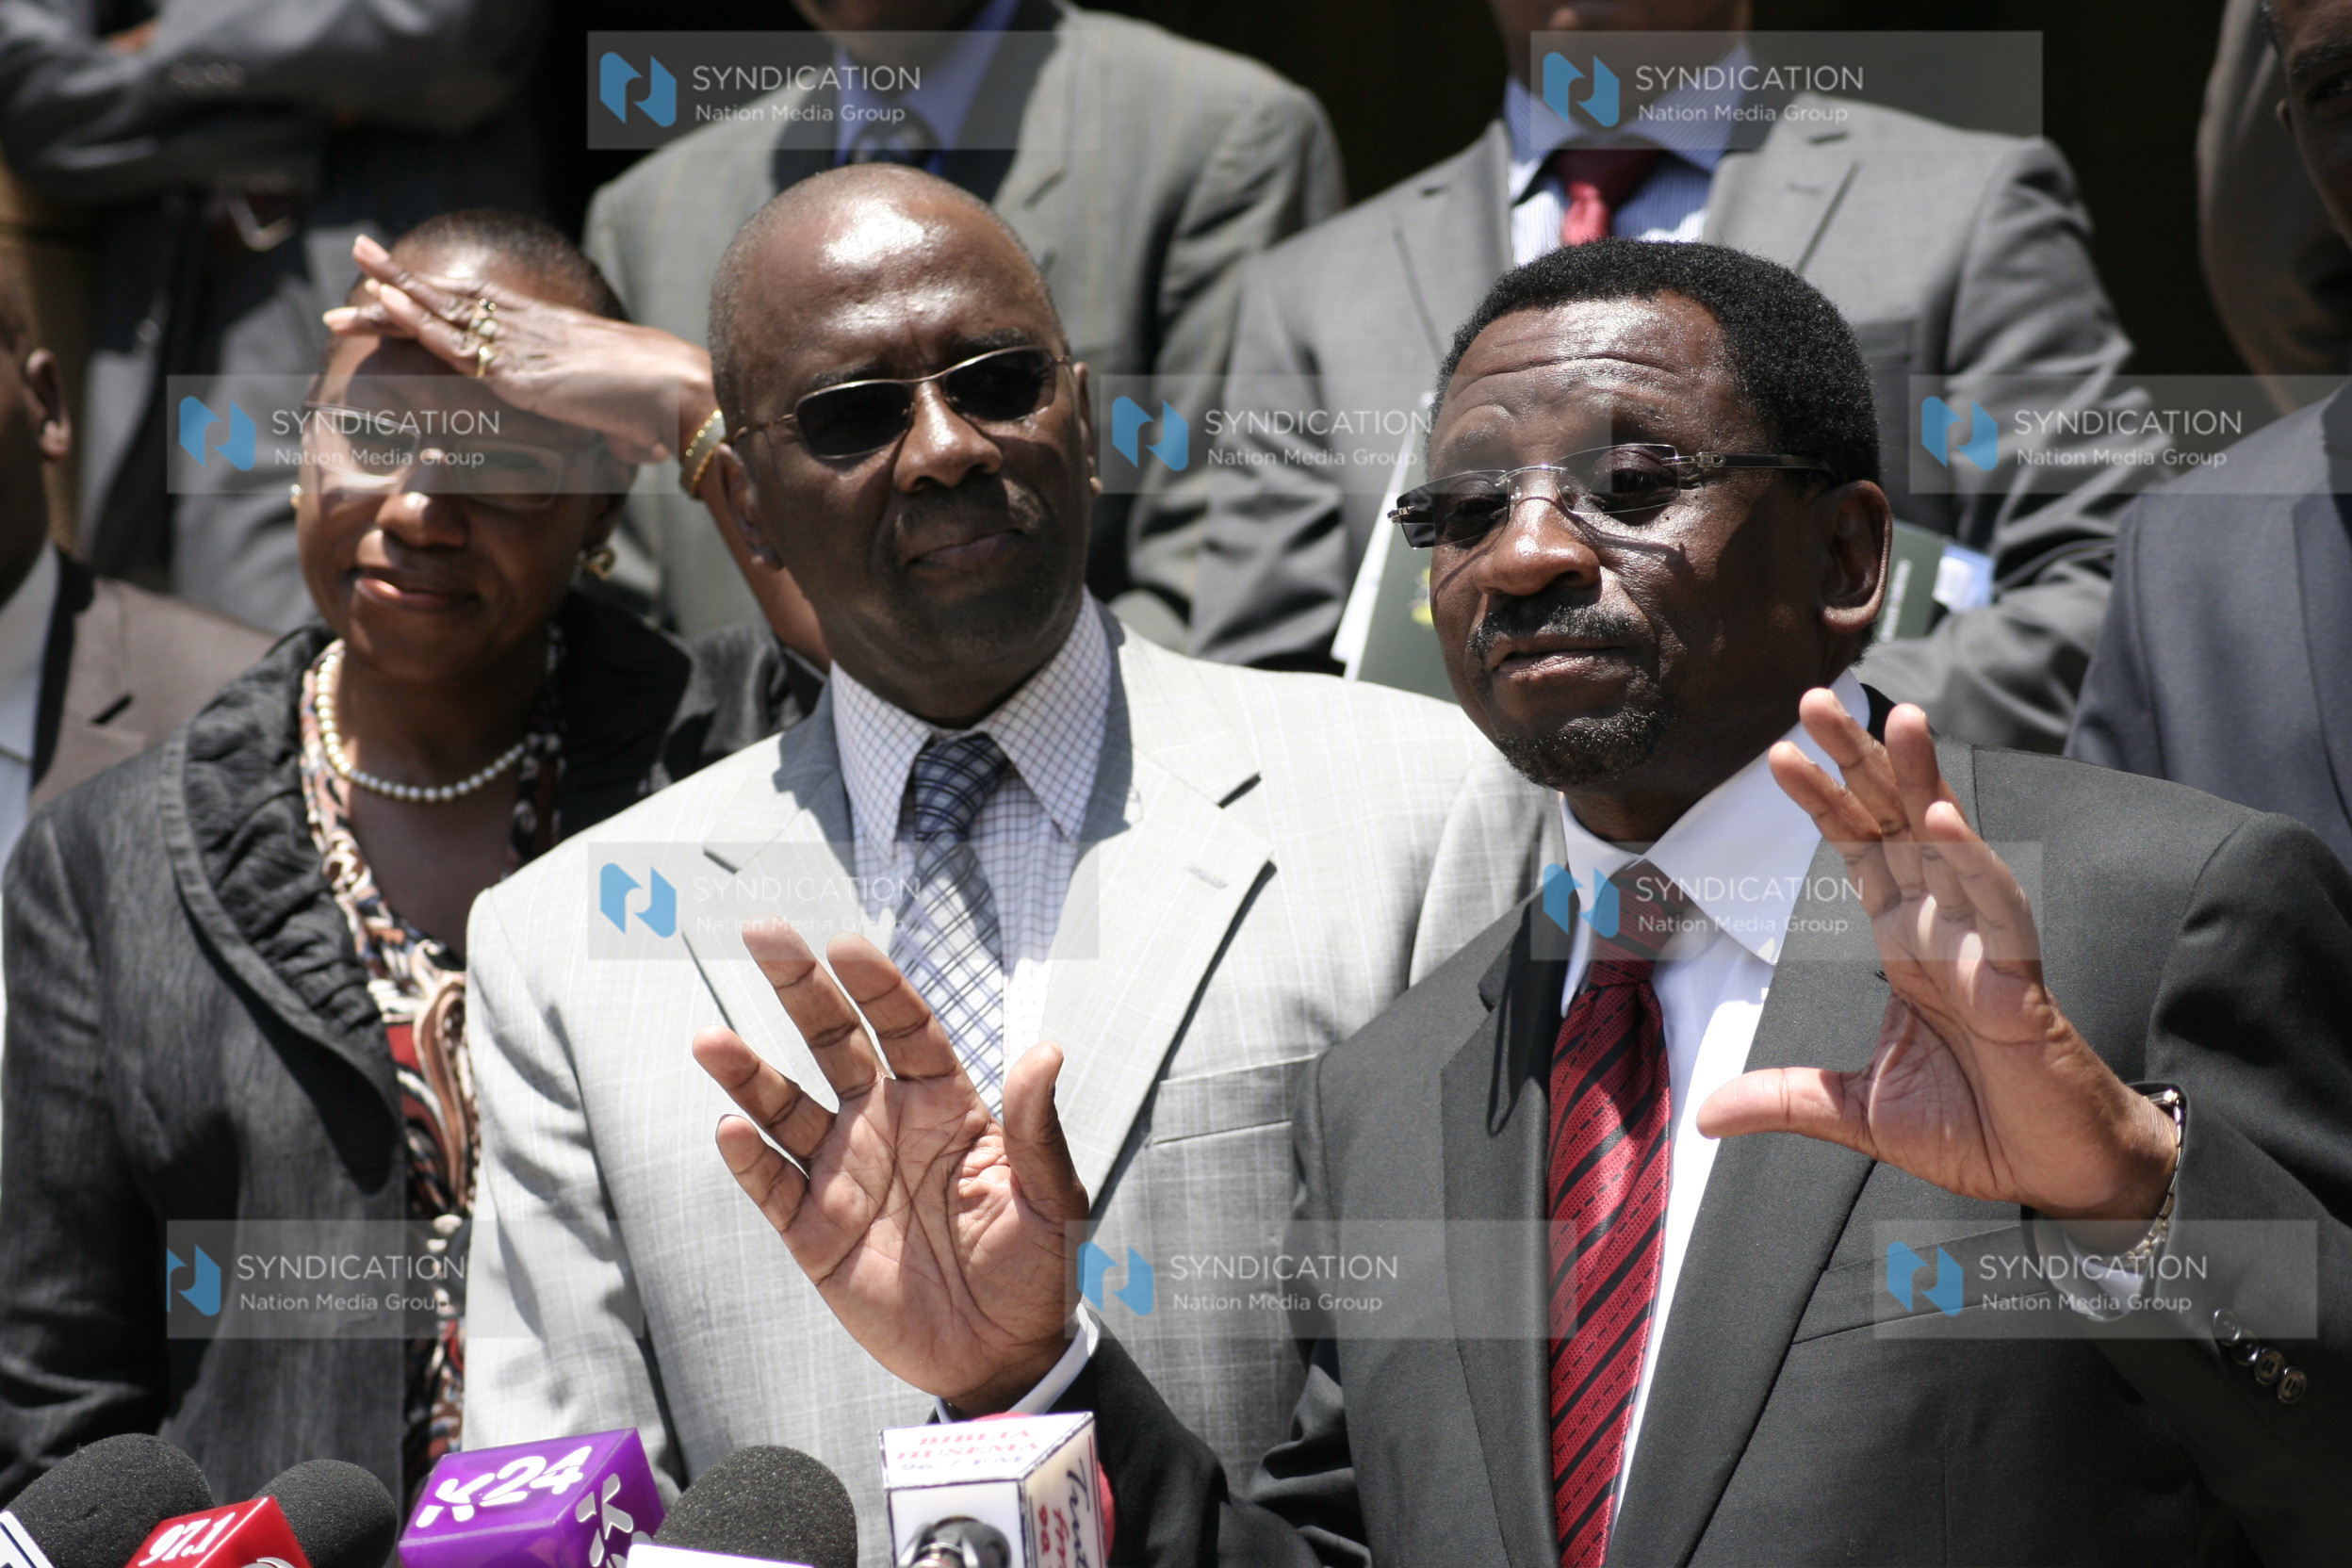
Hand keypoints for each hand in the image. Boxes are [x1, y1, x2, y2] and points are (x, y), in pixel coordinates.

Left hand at [323, 235, 717, 471]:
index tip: (409, 286)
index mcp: (551, 335)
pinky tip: (386, 300)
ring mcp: (523, 345)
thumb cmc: (662, 410)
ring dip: (396, 288)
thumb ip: (613, 429)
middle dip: (406, 281)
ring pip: (446, 310)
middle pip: (456, 300)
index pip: (484, 309)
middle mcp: (532, 329)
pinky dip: (417, 319)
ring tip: (359, 260)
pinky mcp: (517, 370)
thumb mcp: (626, 419)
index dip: (444, 297)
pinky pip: (456, 341)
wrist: (682, 396)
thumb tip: (629, 450)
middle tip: (363, 256)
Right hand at [692, 920, 1088, 1412]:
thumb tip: (1047, 1052)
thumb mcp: (1052, 1198)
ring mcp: (844, 1174)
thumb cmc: (1036, 1269)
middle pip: (834, 1043)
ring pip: (786, 1108)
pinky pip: (773, 1187)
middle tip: (763, 934)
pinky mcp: (815, 1232)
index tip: (847, 946)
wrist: (1002, 1357)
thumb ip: (1036, 1129)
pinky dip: (750, 1159)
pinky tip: (732, 1129)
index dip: (877, 986)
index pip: (904, 1027)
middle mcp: (885, 1124)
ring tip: (711, 1040)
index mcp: (944, 1104)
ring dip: (748, 1074)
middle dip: (800, 989)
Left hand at [1696, 692, 2177, 1231]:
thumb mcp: (1857, 1113)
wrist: (2058, 1174)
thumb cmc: (1978, 1129)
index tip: (1781, 755)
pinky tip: (1945, 823)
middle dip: (1859, 761)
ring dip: (1923, 783)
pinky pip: (1997, 912)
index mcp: (1907, 943)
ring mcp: (1984, 948)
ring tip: (1897, 720)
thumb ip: (1786, 1100)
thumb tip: (1705, 1115)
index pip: (1859, 851)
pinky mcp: (2021, 984)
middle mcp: (1944, 928)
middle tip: (1815, 701)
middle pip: (1896, 823)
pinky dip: (1973, 866)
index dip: (1823, 801)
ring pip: (1950, 846)